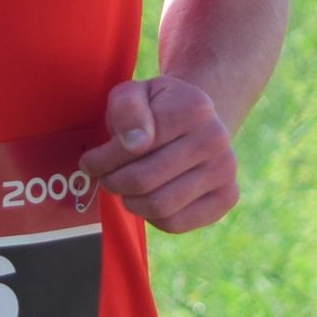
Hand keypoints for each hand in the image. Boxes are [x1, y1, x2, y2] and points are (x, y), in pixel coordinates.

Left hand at [80, 77, 238, 233]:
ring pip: (159, 206)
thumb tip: (135, 142)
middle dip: (112, 182)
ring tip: (122, 188)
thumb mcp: (135, 93)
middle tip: (103, 177)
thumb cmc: (156, 108)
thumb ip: (128, 108)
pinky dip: (151, 217)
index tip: (89, 161)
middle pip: (144, 180)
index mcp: (194, 107)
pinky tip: (147, 198)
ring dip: (129, 202)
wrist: (197, 122)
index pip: (134, 148)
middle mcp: (216, 138)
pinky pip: (176, 223)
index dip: (102, 160)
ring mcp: (225, 170)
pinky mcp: (227, 197)